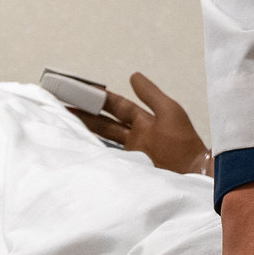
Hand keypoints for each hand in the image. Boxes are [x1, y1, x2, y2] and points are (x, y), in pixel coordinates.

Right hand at [70, 73, 208, 174]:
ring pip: (101, 141)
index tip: (78, 89)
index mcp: (145, 123)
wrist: (194, 178)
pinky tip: (75, 148)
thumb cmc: (183, 144)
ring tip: (61, 123)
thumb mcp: (169, 112)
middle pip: (104, 123)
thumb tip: (133, 75)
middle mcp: (134, 139)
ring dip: (84, 131)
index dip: (99, 98)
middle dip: (84, 113)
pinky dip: (91, 153)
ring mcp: (129, 157)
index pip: (116, 106)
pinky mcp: (126, 173)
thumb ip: (151, 94)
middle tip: (59, 105)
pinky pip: (104, 160)